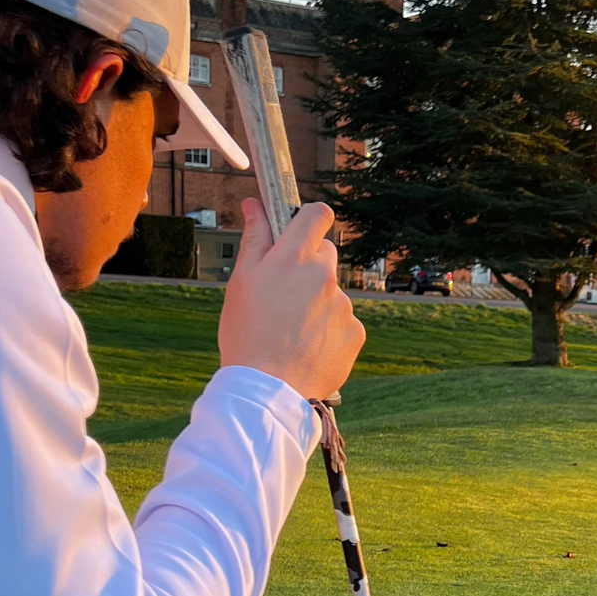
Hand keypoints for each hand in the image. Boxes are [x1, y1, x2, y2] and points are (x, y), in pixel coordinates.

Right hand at [219, 200, 364, 399]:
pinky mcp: (355, 332)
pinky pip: (343, 322)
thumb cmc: (246, 334)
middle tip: (284, 293)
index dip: (308, 219)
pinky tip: (308, 347)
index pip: (316, 215)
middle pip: (325, 254)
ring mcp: (343, 305)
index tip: (298, 230)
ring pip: (332, 292)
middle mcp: (324, 276)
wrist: (268, 390)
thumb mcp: (241, 282)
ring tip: (292, 331)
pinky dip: (329, 330)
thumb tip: (254, 205)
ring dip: (317, 303)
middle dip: (309, 265)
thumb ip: (254, 238)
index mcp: (293, 257)